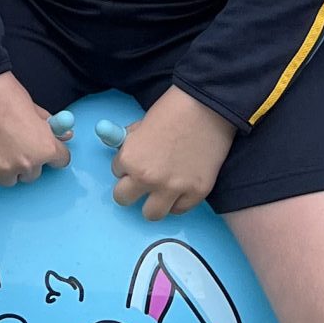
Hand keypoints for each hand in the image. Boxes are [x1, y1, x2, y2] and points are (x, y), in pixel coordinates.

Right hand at [0, 73, 71, 187]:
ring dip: (6, 169)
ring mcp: (4, 169)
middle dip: (26, 162)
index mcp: (46, 147)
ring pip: (10, 180)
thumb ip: (48, 127)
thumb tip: (66, 136)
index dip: (52, 154)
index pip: (60, 161)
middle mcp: (28, 163)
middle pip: (33, 174)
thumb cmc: (5, 94)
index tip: (42, 149)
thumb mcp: (34, 108)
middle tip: (12, 144)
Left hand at [107, 88, 236, 219]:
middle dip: (130, 190)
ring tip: (160, 191)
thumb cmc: (172, 110)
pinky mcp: (196, 193)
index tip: (138, 159)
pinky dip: (178, 202)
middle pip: (124, 200)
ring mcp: (173, 189)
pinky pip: (179, 210)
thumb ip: (130, 144)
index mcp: (130, 159)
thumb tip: (122, 152)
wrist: (208, 108)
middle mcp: (147, 179)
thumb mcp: (140, 126)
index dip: (126, 165)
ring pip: (151, 214)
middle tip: (141, 182)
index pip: (116, 172)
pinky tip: (181, 188)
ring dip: (153, 203)